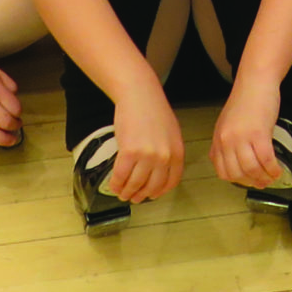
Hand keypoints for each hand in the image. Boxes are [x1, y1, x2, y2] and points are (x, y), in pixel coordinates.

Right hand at [107, 83, 186, 203]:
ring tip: (122, 193)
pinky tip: (113, 185)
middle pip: (152, 187)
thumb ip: (169, 153)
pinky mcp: (129, 152)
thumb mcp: (171, 134)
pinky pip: (121, 176)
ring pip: (135, 184)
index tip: (151, 195)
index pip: (170, 182)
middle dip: (141, 196)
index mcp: (177, 153)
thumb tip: (159, 172)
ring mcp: (147, 155)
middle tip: (134, 197)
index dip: (159, 192)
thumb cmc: (153, 110)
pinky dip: (116, 184)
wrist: (139, 94)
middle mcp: (164, 157)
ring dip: (126, 192)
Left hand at [210, 80, 283, 191]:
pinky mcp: (258, 134)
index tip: (249, 181)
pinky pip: (266, 160)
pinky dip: (273, 169)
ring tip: (272, 177)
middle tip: (263, 182)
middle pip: (237, 174)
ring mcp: (242, 138)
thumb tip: (227, 162)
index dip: (238, 181)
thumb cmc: (245, 100)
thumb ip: (224, 143)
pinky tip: (278, 170)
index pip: (223, 171)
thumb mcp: (227, 123)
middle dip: (251, 182)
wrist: (255, 82)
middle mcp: (227, 141)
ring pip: (251, 170)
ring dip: (264, 178)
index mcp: (218, 139)